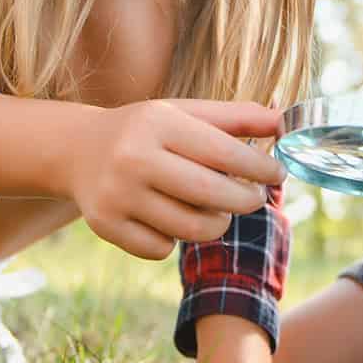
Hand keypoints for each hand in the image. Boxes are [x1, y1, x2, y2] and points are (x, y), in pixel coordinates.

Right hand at [66, 99, 284, 260]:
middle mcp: (133, 158)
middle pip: (212, 196)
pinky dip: (175, 239)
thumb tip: (285, 121)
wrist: (77, 149)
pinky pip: (162, 249)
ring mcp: (116, 195)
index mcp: (158, 123)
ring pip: (192, 229)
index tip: (278, 174)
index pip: (224, 153)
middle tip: (254, 198)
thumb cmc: (146, 130)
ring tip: (214, 208)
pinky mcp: (105, 225)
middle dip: (246, 201)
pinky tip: (168, 217)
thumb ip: (236, 117)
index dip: (260, 168)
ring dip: (215, 223)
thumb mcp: (185, 113)